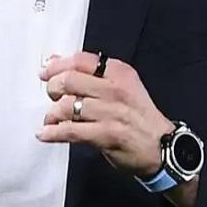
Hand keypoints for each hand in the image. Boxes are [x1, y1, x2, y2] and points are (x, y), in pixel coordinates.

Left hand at [37, 52, 174, 178]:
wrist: (162, 147)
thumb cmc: (137, 114)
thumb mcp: (120, 86)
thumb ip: (89, 74)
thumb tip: (54, 60)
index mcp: (119, 72)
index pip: (80, 60)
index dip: (57, 65)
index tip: (45, 72)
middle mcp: (115, 89)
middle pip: (69, 80)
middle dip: (53, 88)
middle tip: (52, 96)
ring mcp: (112, 112)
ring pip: (67, 106)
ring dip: (52, 113)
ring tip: (51, 118)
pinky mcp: (107, 135)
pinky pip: (71, 131)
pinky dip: (52, 132)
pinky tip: (44, 134)